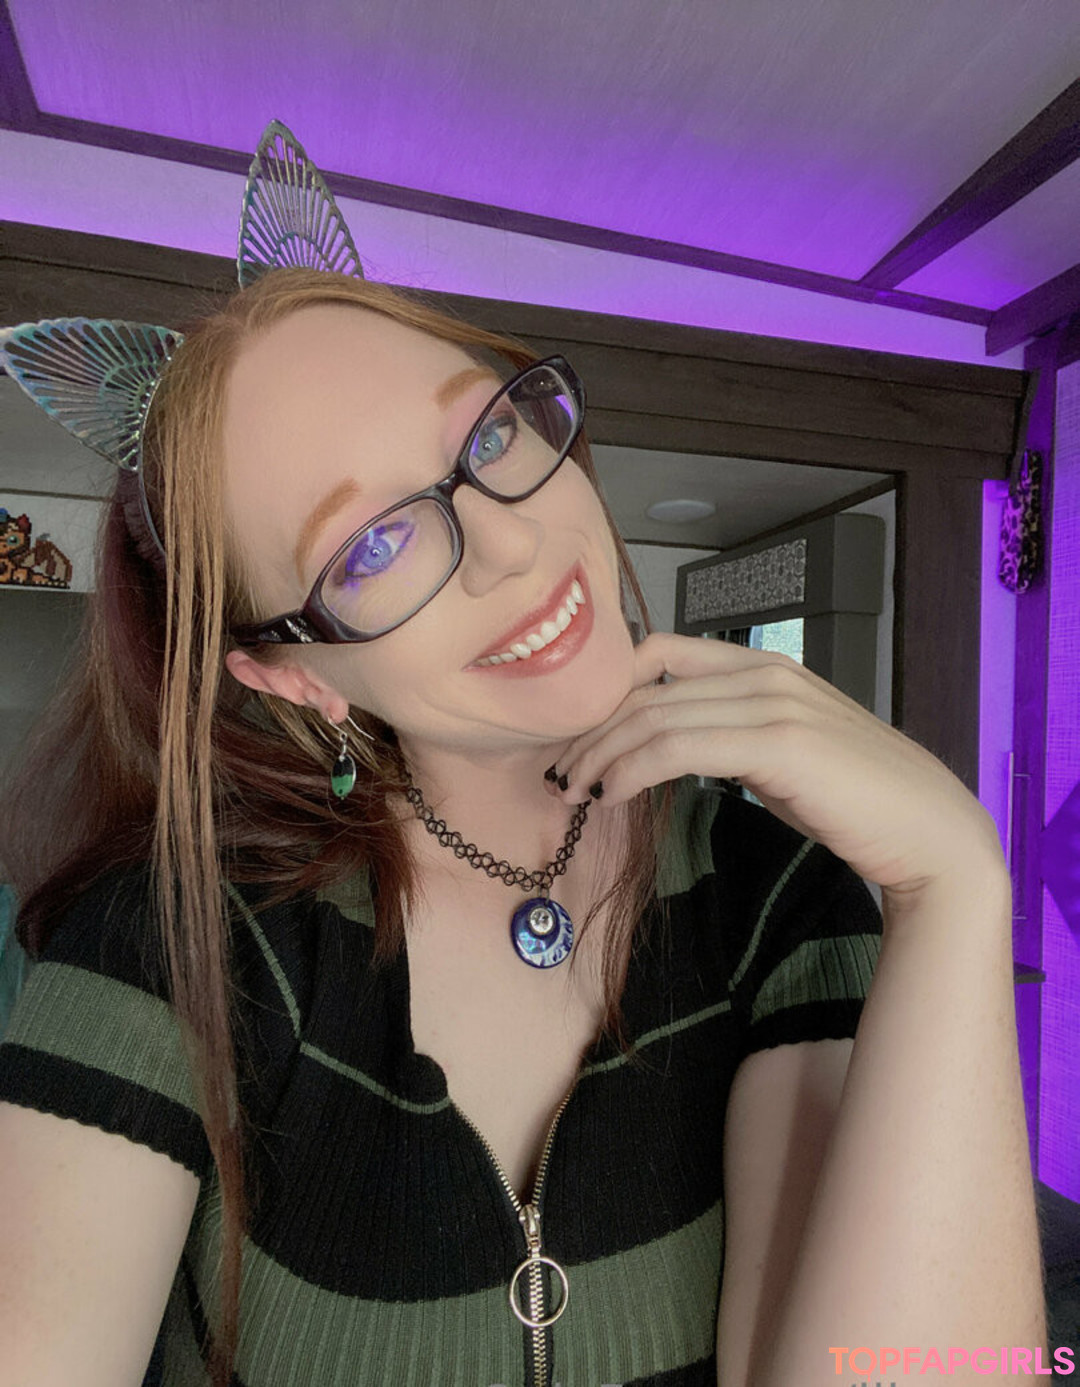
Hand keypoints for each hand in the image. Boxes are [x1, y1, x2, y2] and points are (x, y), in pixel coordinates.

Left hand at [548, 631, 1004, 898]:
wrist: (927, 832)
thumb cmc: (855, 802)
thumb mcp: (782, 755)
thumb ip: (732, 737)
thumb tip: (672, 751)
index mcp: (764, 666)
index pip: (660, 654)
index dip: (608, 691)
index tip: (578, 737)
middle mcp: (765, 672)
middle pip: (646, 687)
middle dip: (591, 730)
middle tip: (558, 772)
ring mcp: (773, 702)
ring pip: (654, 716)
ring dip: (601, 755)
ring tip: (574, 791)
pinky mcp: (777, 743)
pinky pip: (678, 748)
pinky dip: (632, 770)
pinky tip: (611, 795)